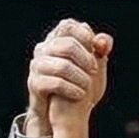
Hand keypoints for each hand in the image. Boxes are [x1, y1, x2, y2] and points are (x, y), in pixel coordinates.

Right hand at [26, 20, 110, 137]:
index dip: (85, 36)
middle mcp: (43, 49)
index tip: (97, 50)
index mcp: (56, 39)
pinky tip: (80, 94)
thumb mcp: (92, 65)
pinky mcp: (34, 84)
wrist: (62, 112)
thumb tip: (104, 41)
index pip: (68, 25)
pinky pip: (56, 83)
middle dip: (86, 59)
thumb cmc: (78, 83)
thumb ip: (100, 49)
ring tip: (87, 86)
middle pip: (67, 45)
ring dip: (80, 77)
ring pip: (62, 66)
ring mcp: (36, 66)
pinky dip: (72, 89)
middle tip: (95, 71)